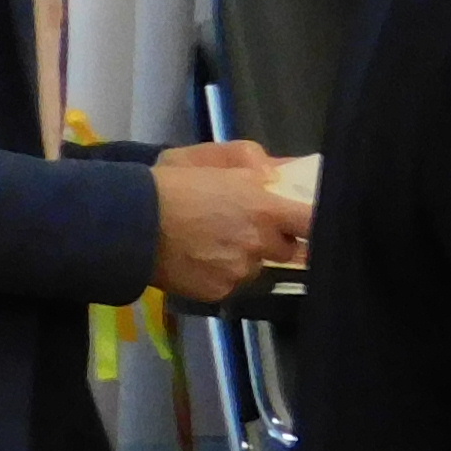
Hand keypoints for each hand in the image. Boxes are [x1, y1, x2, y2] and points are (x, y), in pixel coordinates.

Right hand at [150, 140, 311, 303]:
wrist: (130, 222)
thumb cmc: (175, 182)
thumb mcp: (217, 157)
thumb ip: (258, 162)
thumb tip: (281, 173)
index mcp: (266, 210)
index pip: (314, 224)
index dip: (320, 225)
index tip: (319, 224)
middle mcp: (258, 245)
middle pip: (289, 252)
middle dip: (278, 242)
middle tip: (254, 229)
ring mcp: (238, 272)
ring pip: (258, 269)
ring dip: (249, 259)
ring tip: (218, 243)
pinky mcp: (216, 293)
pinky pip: (232, 285)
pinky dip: (224, 275)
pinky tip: (202, 259)